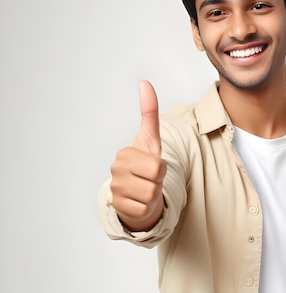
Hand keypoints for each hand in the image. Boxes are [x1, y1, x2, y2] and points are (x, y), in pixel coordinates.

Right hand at [109, 80, 165, 231]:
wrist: (137, 190)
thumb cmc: (145, 163)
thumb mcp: (151, 138)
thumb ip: (149, 111)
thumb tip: (144, 82)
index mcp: (124, 154)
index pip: (158, 166)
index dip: (161, 168)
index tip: (151, 166)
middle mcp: (116, 171)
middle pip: (155, 181)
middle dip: (158, 181)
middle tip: (150, 178)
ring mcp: (115, 190)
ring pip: (150, 196)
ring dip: (153, 195)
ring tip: (145, 188)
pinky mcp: (119, 208)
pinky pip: (144, 210)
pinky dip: (146, 207)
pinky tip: (139, 200)